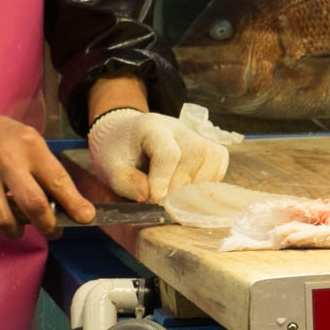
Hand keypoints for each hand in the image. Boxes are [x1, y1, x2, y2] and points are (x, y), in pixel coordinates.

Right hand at [0, 92, 95, 240]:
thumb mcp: (27, 141)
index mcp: (30, 146)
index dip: (73, 203)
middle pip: (33, 204)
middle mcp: (6, 160)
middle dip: (48, 226)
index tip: (85, 218)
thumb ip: (46, 170)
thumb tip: (71, 205)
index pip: (57, 179)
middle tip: (52, 232)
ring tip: (18, 230)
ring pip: (4, 220)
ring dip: (15, 233)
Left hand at [85, 107, 229, 201]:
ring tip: (178, 197)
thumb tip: (151, 198)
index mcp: (151, 128)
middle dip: (181, 185)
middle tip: (165, 202)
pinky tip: (190, 190)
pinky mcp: (204, 145)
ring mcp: (194, 135)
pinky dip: (209, 180)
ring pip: (212, 156)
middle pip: (195, 153)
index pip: (167, 152)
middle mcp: (177, 128)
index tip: (154, 199)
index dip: (163, 179)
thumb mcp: (110, 168)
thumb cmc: (117, 152)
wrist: (124, 135)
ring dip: (198, 184)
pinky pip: (218, 161)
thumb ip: (126, 183)